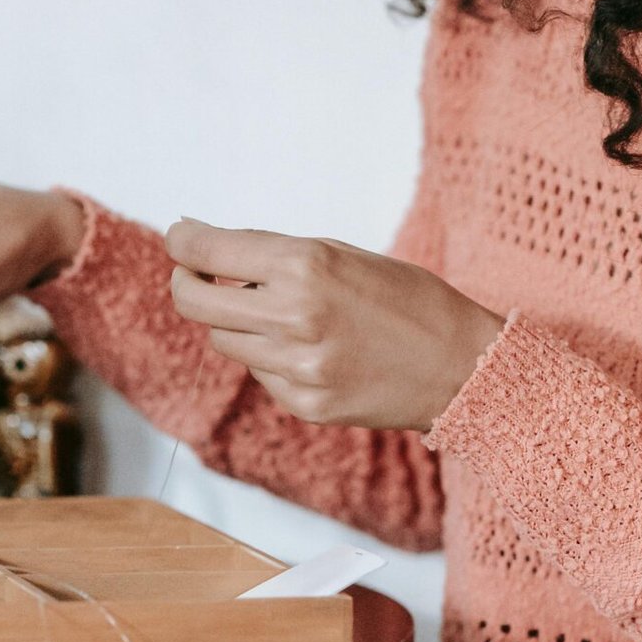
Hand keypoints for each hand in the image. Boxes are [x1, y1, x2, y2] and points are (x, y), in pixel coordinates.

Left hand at [163, 217, 505, 431]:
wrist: (461, 365)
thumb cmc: (408, 299)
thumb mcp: (344, 255)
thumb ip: (277, 256)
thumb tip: (209, 253)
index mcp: (305, 266)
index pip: (207, 251)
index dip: (183, 241)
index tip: (179, 238)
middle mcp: (293, 316)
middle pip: (194, 302)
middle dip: (187, 282)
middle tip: (194, 274)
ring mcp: (297, 367)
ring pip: (224, 339)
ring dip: (237, 321)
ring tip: (281, 313)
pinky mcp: (304, 404)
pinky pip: (260, 373)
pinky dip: (271, 357)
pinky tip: (314, 350)